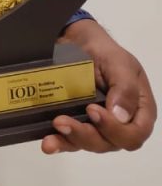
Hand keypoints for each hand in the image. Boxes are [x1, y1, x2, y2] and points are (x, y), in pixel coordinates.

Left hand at [42, 18, 156, 153]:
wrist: (76, 42)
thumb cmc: (104, 52)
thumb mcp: (119, 63)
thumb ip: (125, 88)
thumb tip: (121, 116)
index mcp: (139, 110)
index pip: (134, 134)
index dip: (116, 130)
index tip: (93, 110)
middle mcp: (120, 123)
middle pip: (109, 143)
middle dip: (86, 134)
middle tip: (63, 120)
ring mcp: (97, 126)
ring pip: (88, 143)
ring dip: (70, 139)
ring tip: (55, 126)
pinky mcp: (77, 124)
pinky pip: (70, 140)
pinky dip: (59, 143)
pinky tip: (48, 143)